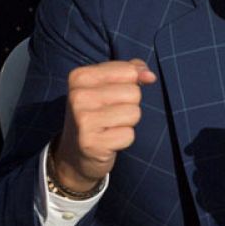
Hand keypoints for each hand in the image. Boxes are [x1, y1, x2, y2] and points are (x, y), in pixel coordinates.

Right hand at [53, 59, 155, 192]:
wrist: (74, 154)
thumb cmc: (97, 114)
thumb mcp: (107, 86)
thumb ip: (131, 72)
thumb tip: (150, 76)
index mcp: (80, 76)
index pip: (129, 71)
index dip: (130, 84)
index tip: (113, 96)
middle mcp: (78, 96)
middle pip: (134, 92)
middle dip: (129, 105)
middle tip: (109, 115)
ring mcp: (83, 120)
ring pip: (134, 113)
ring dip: (127, 123)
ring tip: (109, 127)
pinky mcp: (91, 142)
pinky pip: (129, 135)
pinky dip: (123, 140)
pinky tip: (107, 141)